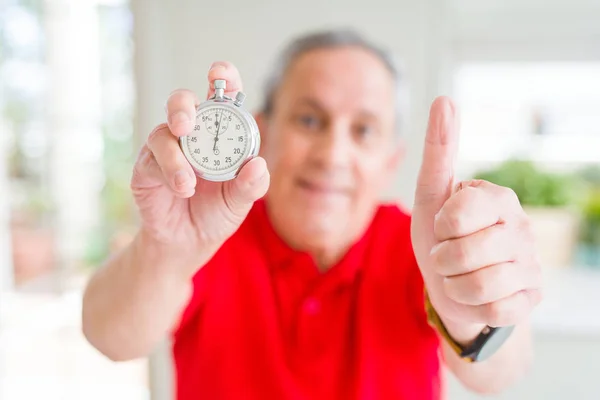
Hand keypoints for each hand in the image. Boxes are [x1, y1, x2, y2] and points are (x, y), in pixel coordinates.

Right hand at [131, 61, 268, 271]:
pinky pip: (152, 160)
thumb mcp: (241, 202)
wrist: (188, 243)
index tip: (218, 72)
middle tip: (186, 123)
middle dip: (182, 106)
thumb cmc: (217, 213)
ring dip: (175, 155)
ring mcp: (166, 149)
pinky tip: (182, 189)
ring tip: (189, 183)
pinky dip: (169, 173)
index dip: (221, 77)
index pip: (221, 95)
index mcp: (219, 133)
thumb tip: (258, 165)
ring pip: (162, 132)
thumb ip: (252, 185)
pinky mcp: (147, 168)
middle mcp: (191, 134)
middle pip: (182, 102)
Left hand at [411, 97, 541, 339]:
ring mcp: (531, 264)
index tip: (446, 226)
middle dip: (443, 259)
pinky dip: (474, 306)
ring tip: (461, 275)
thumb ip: (439, 150)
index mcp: (498, 198)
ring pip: (477, 286)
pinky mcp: (531, 297)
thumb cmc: (441, 235)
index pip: (456, 215)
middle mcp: (522, 227)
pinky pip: (494, 309)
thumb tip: (444, 99)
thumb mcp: (432, 194)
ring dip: (455, 285)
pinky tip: (480, 295)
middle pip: (464, 253)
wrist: (453, 284)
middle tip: (450, 254)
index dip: (440, 227)